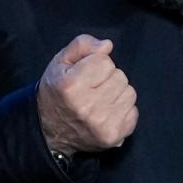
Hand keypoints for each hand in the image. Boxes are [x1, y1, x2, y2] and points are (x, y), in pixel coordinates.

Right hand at [37, 34, 138, 155]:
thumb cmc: (57, 92)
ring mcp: (101, 124)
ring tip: (100, 100)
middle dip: (108, 79)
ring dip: (117, 94)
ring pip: (130, 93)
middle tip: (92, 89)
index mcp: (71, 86)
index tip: (85, 75)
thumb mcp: (60, 62)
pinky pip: (133, 112)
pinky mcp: (112, 137)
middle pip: (120, 77)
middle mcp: (87, 107)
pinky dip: (123, 110)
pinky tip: (106, 113)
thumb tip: (107, 45)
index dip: (96, 64)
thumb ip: (82, 45)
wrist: (49, 131)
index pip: (105, 61)